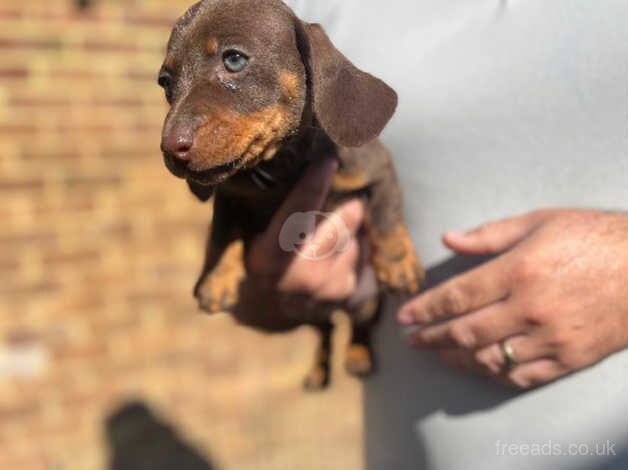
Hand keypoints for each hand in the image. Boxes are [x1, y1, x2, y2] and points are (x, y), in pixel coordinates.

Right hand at [235, 158, 367, 323]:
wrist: (267, 311)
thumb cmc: (257, 261)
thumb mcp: (248, 237)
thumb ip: (264, 212)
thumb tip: (287, 167)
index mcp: (270, 257)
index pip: (299, 210)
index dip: (315, 181)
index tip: (329, 159)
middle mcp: (301, 275)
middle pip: (339, 227)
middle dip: (349, 206)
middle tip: (353, 191)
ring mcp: (324, 288)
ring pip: (352, 241)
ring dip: (349, 229)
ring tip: (341, 223)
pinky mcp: (343, 294)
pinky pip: (358, 257)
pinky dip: (352, 247)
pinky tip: (339, 248)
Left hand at [397, 209, 627, 388]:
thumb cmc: (593, 237)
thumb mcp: (540, 222)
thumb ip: (489, 234)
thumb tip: (447, 238)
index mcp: (519, 270)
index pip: (457, 296)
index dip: (425, 309)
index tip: (404, 316)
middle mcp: (530, 308)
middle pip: (466, 330)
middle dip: (431, 337)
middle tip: (412, 340)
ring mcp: (551, 337)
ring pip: (490, 358)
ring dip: (457, 358)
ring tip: (438, 353)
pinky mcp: (570, 358)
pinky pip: (523, 375)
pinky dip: (495, 374)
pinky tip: (479, 367)